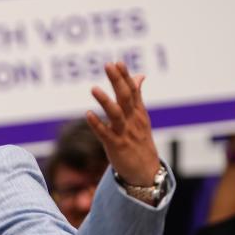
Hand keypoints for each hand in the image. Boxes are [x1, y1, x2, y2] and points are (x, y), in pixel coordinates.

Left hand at [85, 62, 159, 185]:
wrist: (146, 172)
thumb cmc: (140, 141)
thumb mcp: (141, 117)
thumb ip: (137, 96)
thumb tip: (139, 76)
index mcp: (138, 113)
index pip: (133, 90)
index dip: (125, 76)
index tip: (117, 62)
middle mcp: (133, 121)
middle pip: (125, 97)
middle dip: (117, 81)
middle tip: (108, 65)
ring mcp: (125, 133)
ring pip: (116, 114)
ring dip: (105, 101)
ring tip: (94, 88)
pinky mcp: (116, 146)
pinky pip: (105, 134)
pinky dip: (97, 124)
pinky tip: (88, 114)